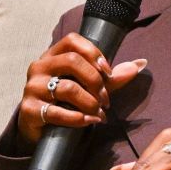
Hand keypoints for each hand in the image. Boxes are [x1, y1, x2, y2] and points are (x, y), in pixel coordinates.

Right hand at [16, 34, 148, 146]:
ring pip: (68, 88)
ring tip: (99, 113)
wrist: (39, 128)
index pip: (73, 41)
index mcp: (53, 56)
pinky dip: (79, 118)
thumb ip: (112, 77)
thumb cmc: (65, 102)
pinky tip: (89, 122)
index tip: (108, 72)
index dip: (94, 53)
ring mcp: (32, 88)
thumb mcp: (88, 87)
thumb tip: (140, 64)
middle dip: (95, 81)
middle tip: (106, 99)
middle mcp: (40, 67)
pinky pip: (57, 112)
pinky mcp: (30, 110)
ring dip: (90, 103)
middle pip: (72, 61)